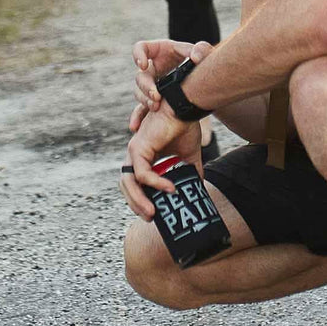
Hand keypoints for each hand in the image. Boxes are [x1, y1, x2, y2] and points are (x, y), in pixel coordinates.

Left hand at [120, 103, 202, 219]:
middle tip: (151, 217)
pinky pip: (143, 173)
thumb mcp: (188, 155)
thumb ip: (190, 171)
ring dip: (139, 200)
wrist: (185, 108)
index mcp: (144, 156)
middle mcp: (135, 154)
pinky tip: (170, 188)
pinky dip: (155, 184)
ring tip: (154, 213)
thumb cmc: (184, 126)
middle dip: (136, 204)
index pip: (134, 182)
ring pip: (129, 182)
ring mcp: (134, 150)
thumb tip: (199, 187)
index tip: (155, 212)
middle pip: (126, 185)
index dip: (140, 198)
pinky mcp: (139, 147)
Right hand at [130, 40, 213, 131]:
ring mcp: (150, 85)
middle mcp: (151, 68)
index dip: (138, 55)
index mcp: (158, 51)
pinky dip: (137, 117)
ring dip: (146, 100)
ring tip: (156, 107)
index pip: (140, 48)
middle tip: (157, 96)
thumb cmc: (199, 59)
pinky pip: (141, 109)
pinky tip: (136, 126)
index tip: (143, 65)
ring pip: (140, 93)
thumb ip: (202, 50)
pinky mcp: (153, 99)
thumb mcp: (202, 52)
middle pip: (140, 77)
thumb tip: (195, 57)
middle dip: (146, 87)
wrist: (202, 79)